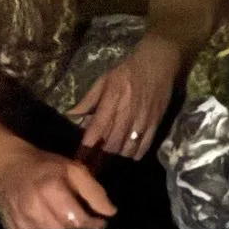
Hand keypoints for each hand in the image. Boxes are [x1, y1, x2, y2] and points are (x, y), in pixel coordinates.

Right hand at [0, 140, 116, 228]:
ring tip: (65, 224)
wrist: (8, 168)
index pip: (77, 220)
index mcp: (50, 190)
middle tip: (83, 224)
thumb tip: (110, 213)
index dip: (91, 225)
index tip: (99, 222)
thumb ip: (92, 191)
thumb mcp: (73, 169)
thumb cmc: (46, 167)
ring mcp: (22, 223)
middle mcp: (34, 209)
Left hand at [66, 31, 179, 159]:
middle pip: (112, 144)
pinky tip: (129, 154)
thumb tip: (72, 114)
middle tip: (93, 164)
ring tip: (111, 158)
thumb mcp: (104, 80)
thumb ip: (88, 100)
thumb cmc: (127, 71)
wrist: (157, 63)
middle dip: (101, 156)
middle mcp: (126, 113)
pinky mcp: (155, 122)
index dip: (87, 146)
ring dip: (117, 155)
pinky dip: (135, 154)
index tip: (79, 158)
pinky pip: (144, 145)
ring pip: (127, 148)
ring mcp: (142, 120)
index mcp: (111, 100)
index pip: (96, 129)